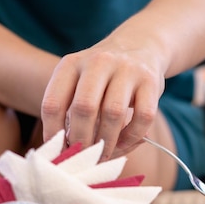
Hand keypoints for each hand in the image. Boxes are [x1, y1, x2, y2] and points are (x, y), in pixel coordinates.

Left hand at [41, 40, 165, 160]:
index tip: (58, 151)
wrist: (140, 46)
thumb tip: (66, 152)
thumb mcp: (80, 81)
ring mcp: (127, 69)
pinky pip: (142, 117)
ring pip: (113, 113)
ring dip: (107, 142)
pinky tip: (126, 142)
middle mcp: (98, 62)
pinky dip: (132, 136)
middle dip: (81, 140)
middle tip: (83, 158)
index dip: (53, 133)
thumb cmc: (103, 77)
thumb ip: (69, 110)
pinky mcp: (151, 81)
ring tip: (104, 154)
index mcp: (72, 64)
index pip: (53, 103)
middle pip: (84, 108)